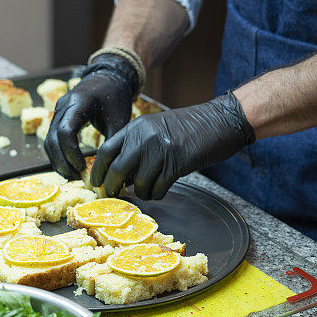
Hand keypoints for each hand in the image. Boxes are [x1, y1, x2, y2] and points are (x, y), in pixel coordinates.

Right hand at [44, 55, 138, 178]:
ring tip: (71, 174)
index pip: (65, 131)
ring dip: (57, 160)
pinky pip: (51, 138)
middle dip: (61, 161)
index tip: (81, 167)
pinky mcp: (58, 116)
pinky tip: (68, 165)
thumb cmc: (116, 96)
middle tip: (75, 176)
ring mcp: (58, 110)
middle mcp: (63, 106)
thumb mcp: (120, 119)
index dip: (71, 153)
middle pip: (52, 138)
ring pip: (48, 140)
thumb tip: (112, 168)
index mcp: (79, 103)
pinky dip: (57, 153)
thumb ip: (114, 141)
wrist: (109, 78)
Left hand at [91, 91, 255, 199]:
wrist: (220, 121)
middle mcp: (144, 137)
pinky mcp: (177, 164)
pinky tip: (162, 190)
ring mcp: (160, 150)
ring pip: (138, 184)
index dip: (98, 171)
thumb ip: (137, 145)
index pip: (106, 151)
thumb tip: (121, 174)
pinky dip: (157, 194)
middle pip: (117, 170)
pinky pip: (158, 188)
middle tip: (115, 195)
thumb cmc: (190, 127)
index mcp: (136, 127)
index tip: (97, 183)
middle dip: (113, 187)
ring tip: (149, 190)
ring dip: (142, 193)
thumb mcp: (157, 128)